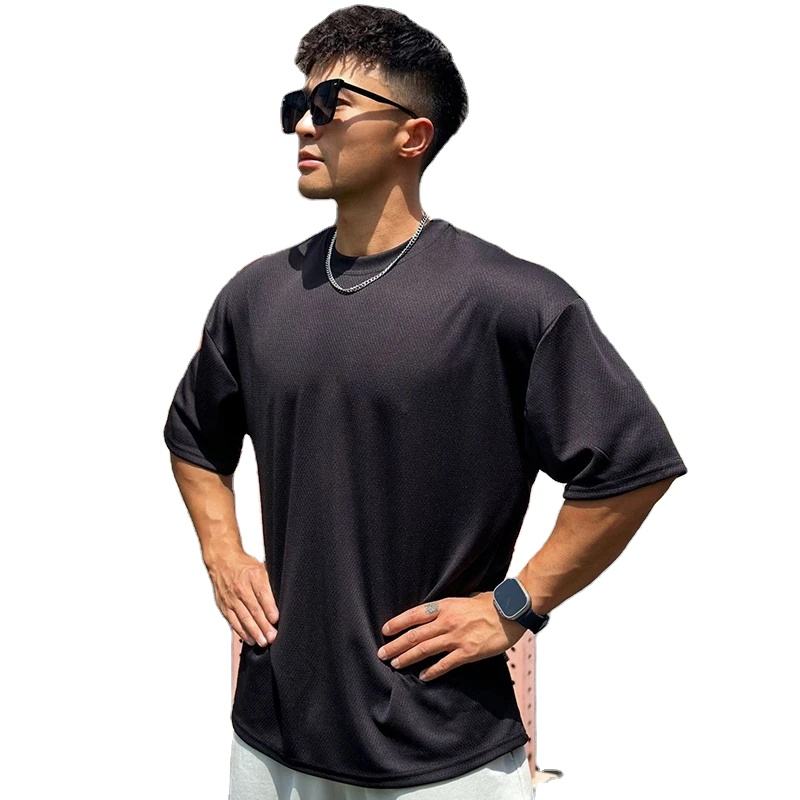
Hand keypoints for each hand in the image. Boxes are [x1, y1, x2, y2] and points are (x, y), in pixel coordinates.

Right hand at [205, 549, 278, 646]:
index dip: (270, 609)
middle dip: (264, 626)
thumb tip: (283, 598)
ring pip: (243, 618)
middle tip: (272, 637)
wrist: (222, 560)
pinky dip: (242, 632)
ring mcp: (231, 598)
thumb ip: (270, 583)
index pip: (262, 595)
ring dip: (254, 632)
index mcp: (253, 576)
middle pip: (254, 610)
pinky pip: (233, 621)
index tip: (276, 620)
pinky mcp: (224, 605)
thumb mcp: (262, 568)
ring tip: (262, 642)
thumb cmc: (244, 565)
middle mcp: (241, 588)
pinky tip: (250, 639)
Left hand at [377, 591, 525, 681]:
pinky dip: (432, 671)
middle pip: (415, 635)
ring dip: (408, 658)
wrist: (511, 610)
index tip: (385, 630)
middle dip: (397, 645)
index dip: (398, 623)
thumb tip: (440, 610)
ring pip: (425, 649)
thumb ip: (451, 606)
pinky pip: (445, 664)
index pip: (415, 615)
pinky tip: (423, 676)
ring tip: (396, 665)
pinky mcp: (468, 652)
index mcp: (445, 606)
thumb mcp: (466, 598)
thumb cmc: (491, 602)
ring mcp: (457, 637)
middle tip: (382, 654)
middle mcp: (447, 621)